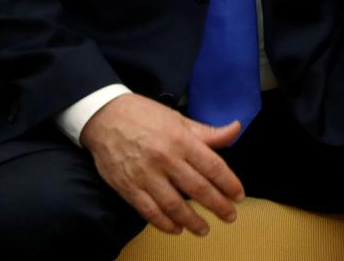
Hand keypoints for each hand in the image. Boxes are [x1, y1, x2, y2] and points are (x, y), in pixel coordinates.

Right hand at [81, 93, 245, 236]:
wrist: (105, 117)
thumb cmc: (145, 116)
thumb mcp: (179, 119)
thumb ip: (208, 132)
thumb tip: (236, 129)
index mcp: (181, 140)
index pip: (212, 166)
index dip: (228, 183)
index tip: (238, 195)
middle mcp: (165, 159)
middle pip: (197, 188)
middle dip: (217, 205)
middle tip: (230, 216)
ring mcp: (145, 175)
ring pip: (173, 204)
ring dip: (191, 220)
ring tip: (204, 229)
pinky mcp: (127, 187)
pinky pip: (148, 210)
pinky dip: (163, 223)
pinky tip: (175, 228)